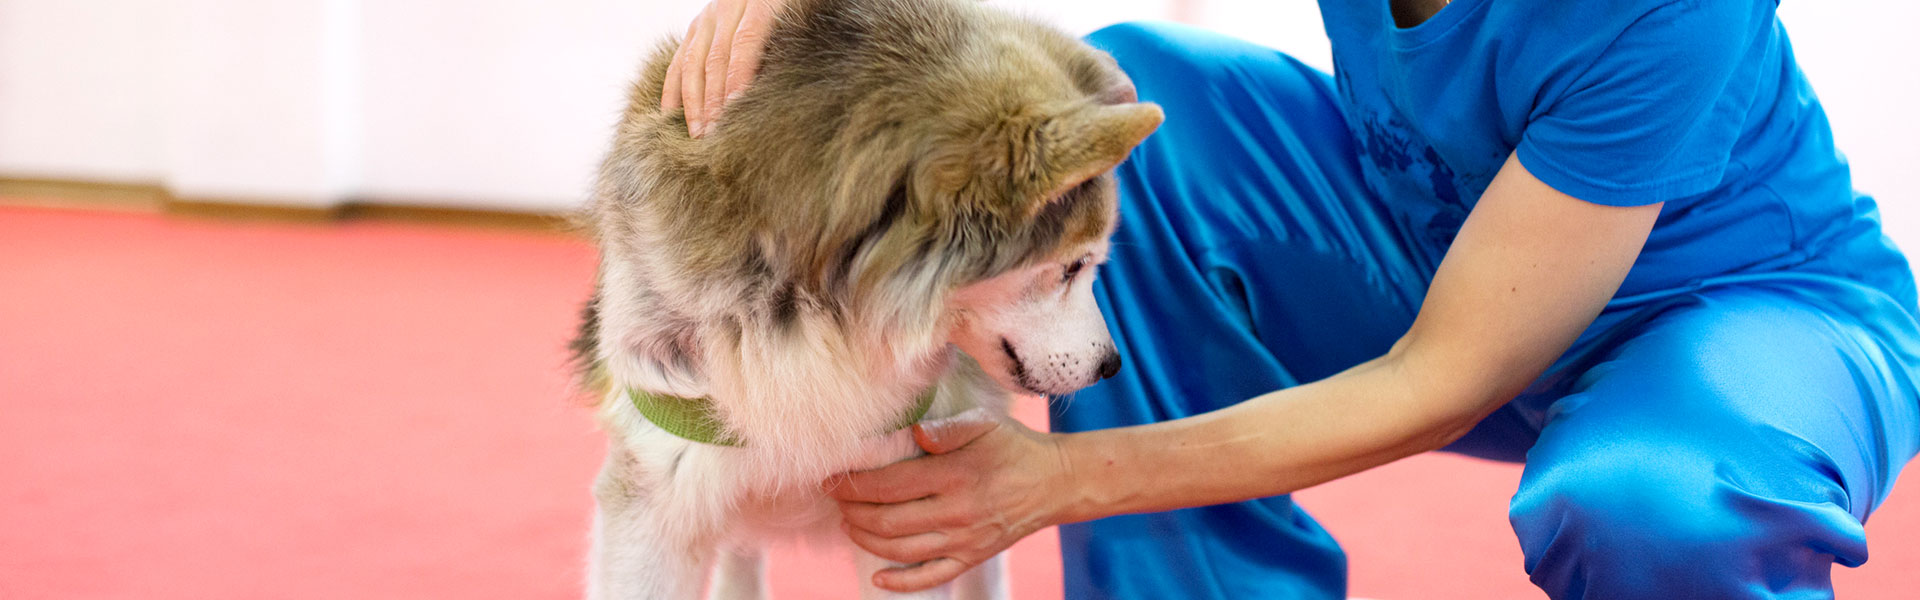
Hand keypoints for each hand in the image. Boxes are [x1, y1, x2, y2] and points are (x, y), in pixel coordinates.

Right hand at [662, 0, 783, 136]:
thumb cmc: (796, 9)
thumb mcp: (799, 18)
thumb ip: (788, 46)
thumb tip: (777, 92)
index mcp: (758, 2)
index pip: (745, 42)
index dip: (738, 76)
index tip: (735, 109)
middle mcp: (727, 7)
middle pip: (716, 57)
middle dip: (714, 100)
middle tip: (716, 134)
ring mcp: (707, 17)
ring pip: (693, 61)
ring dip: (694, 101)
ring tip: (698, 133)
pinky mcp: (696, 27)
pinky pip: (679, 61)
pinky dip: (674, 89)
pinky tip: (672, 115)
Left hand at [825, 408, 1078, 591]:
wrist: (1055, 482)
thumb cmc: (1013, 447)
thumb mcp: (984, 425)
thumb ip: (946, 429)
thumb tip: (913, 432)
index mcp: (955, 475)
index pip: (890, 484)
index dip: (855, 485)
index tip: (833, 480)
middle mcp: (958, 512)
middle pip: (889, 521)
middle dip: (853, 513)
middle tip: (838, 502)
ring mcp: (965, 540)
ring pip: (902, 550)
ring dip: (867, 540)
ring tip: (850, 526)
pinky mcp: (972, 557)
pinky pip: (931, 577)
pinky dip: (901, 582)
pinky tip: (877, 577)